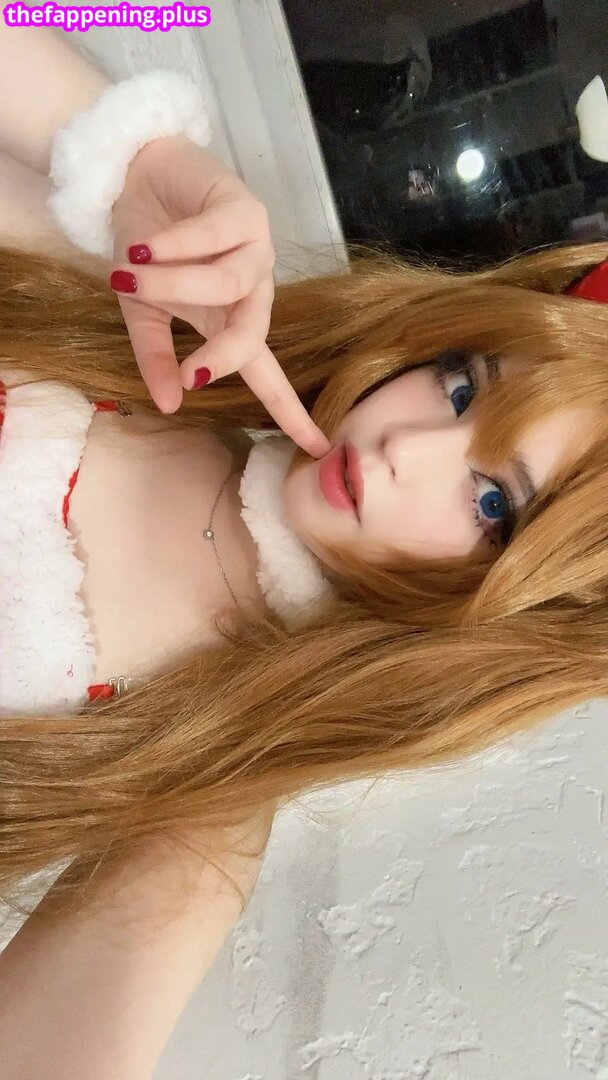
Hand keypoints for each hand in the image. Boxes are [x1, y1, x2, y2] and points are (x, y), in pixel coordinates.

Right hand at [109, 134, 332, 459]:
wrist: (134, 176)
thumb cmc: (144, 249)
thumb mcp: (142, 311)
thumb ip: (156, 357)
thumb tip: (168, 405)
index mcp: (231, 320)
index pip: (264, 374)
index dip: (290, 411)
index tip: (319, 449)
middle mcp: (253, 288)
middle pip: (252, 334)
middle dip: (223, 356)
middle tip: (193, 373)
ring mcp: (254, 248)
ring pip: (228, 283)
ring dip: (175, 283)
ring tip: (130, 273)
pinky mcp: (245, 208)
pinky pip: (214, 236)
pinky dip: (173, 245)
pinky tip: (143, 244)